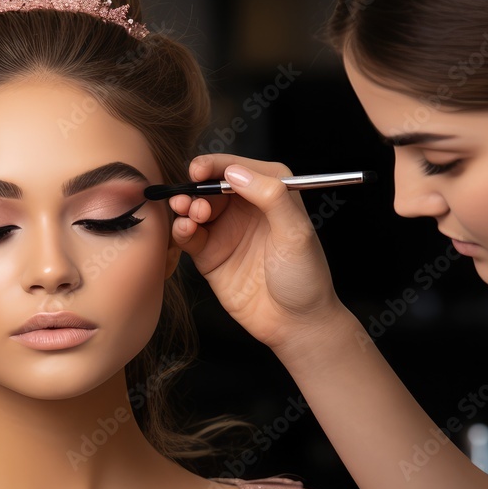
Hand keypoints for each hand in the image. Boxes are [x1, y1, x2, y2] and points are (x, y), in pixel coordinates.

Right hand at [170, 154, 344, 350]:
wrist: (295, 323)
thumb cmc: (305, 277)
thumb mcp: (296, 232)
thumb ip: (270, 196)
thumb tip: (235, 172)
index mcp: (271, 192)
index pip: (236, 167)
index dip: (214, 165)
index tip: (198, 170)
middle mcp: (246, 207)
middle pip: (210, 184)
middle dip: (196, 187)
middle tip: (193, 200)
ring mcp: (226, 230)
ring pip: (196, 207)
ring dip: (186, 206)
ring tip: (190, 214)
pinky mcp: (210, 254)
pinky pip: (189, 235)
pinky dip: (182, 229)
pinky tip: (185, 231)